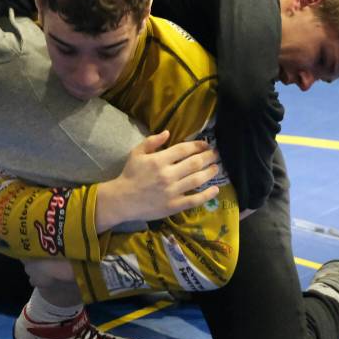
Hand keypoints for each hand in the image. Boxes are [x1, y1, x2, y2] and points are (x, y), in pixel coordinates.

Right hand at [95, 130, 220, 230]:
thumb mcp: (136, 153)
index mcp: (159, 160)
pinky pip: (194, 200)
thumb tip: (168, 132)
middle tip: (215, 154)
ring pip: (197, 179)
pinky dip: (207, 195)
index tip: (206, 144)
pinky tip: (215, 189)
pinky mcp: (174, 205)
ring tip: (216, 168)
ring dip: (210, 172)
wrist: (122, 200)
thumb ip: (151, 141)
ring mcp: (172, 191)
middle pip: (195, 163)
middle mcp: (168, 174)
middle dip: (208, 157)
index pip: (184, 149)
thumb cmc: (130, 175)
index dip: (198, 145)